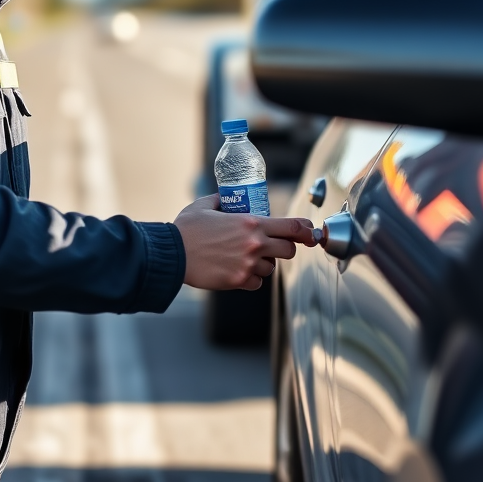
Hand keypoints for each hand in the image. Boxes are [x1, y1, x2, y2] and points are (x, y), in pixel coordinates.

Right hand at [174, 194, 318, 291]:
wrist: (172, 254)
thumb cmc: (186, 229)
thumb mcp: (205, 205)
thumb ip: (220, 200)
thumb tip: (226, 198)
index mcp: (251, 223)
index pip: (292, 227)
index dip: (306, 230)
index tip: (310, 233)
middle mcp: (254, 244)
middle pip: (289, 249)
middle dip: (284, 247)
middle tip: (273, 244)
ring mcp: (248, 264)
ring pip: (271, 268)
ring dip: (264, 263)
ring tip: (247, 257)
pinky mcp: (238, 280)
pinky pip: (257, 283)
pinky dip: (251, 278)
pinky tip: (239, 270)